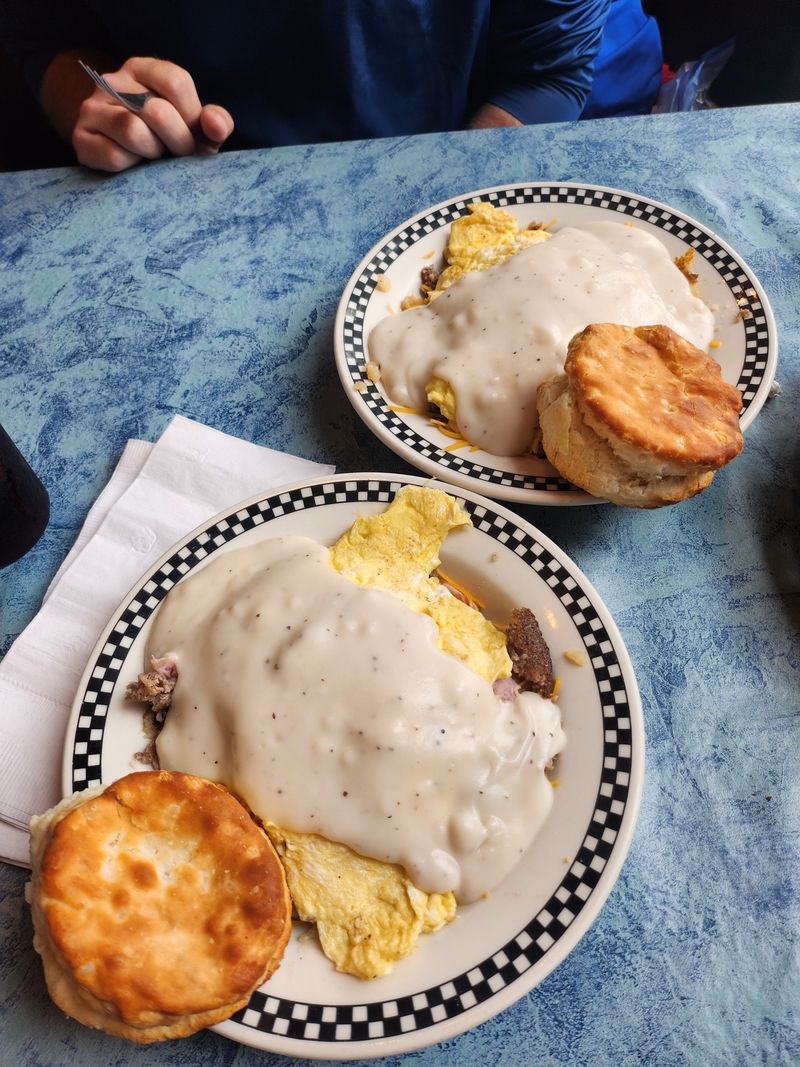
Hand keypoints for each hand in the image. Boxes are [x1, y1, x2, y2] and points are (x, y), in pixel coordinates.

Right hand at [72, 57, 233, 171]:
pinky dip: (132, 168)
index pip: (176, 82)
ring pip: (133, 132)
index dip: (193, 117)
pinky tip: (132, 164)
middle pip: (157, 111)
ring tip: (152, 154)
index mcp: (142, 69)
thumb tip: (217, 126)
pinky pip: (115, 157)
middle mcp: (113, 82)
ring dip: (153, 153)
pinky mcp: (81, 138)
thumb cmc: (165, 136)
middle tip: (176, 152)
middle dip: (178, 141)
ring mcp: (92, 108)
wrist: (114, 149)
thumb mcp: (194, 125)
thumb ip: (215, 123)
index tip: (193, 134)